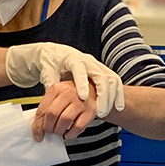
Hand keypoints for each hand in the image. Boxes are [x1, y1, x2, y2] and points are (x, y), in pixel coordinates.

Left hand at [5, 42, 123, 117]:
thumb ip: (51, 85)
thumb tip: (50, 102)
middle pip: (101, 76)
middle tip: (99, 112)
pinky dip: (117, 95)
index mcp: (72, 59)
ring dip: (113, 96)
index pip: (79, 70)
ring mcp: (97, 65)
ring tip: (107, 112)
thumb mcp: (47, 72)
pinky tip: (117, 108)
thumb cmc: (50, 62)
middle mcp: (88, 61)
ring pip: (112, 79)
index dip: (82, 83)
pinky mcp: (102, 71)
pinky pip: (115, 82)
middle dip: (103, 95)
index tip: (83, 98)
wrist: (55, 53)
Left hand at [33, 81, 97, 141]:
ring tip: (58, 132)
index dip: (38, 125)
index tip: (37, 135)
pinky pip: (78, 126)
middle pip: (52, 114)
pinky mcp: (90, 111)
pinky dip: (71, 133)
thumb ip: (47, 108)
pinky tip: (68, 134)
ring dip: (59, 130)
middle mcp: (68, 94)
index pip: (42, 109)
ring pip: (65, 120)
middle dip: (48, 127)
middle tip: (49, 132)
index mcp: (56, 89)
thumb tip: (38, 126)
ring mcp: (80, 102)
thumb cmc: (70, 94)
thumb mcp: (56, 95)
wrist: (91, 89)